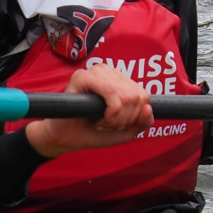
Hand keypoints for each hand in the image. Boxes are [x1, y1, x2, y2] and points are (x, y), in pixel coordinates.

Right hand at [25, 62, 153, 158]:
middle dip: (125, 119)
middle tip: (107, 124)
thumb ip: (141, 123)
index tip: (117, 124)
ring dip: (116, 118)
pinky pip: (111, 93)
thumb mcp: (124, 131)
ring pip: (126, 96)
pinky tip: (97, 119)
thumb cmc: (92, 132)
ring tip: (101, 121)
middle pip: (137, 97)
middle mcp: (109, 72)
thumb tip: (148, 109)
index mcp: (120, 80)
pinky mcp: (82, 77)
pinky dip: (110, 113)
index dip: (134, 117)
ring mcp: (96, 72)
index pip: (144, 96)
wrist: (64, 139)